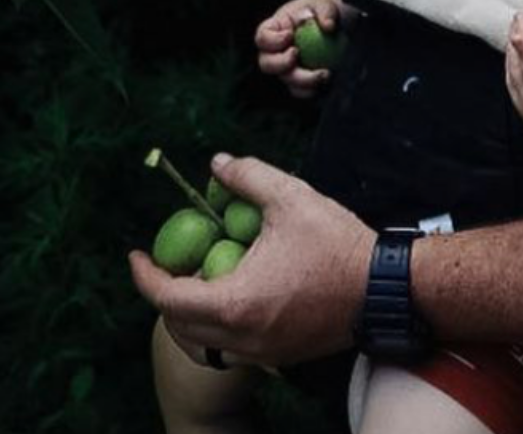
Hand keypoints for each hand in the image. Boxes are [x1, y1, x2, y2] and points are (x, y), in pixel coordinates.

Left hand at [128, 153, 373, 366]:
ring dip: (191, 315)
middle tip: (170, 263)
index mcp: (234, 303)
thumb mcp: (290, 198)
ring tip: (201, 278)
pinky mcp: (280, 356)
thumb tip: (216, 165)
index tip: (135, 255)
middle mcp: (242, 338)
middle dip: (165, 295)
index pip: (168, 297)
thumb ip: (248, 176)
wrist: (386, 288)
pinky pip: (232, 348)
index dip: (144, 275)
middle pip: (179, 326)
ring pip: (204, 343)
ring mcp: (262, 353)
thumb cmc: (336, 243)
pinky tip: (235, 294)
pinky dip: (219, 327)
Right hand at [255, 0, 343, 98]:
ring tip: (324, 73)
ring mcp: (290, 67)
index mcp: (277, 29)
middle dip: (281, 64)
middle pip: (267, 64)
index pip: (262, 37)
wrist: (342, 24)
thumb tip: (327, 26)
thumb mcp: (325, 3)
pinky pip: (302, 90)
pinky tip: (326, 81)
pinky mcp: (304, 79)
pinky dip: (312, 89)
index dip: (271, 40)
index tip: (290, 36)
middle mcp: (279, 51)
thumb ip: (325, 11)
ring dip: (303, 80)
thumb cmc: (326, 11)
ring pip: (286, 80)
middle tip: (297, 55)